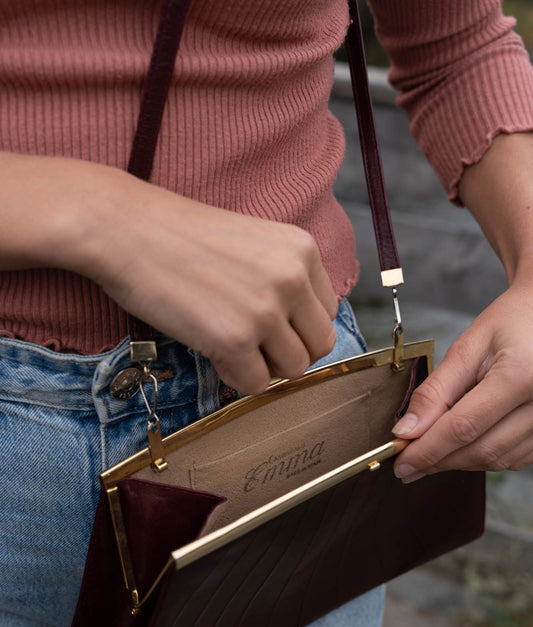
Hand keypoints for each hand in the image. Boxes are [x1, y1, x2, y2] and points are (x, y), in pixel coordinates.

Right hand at [93, 176, 337, 393]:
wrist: (126, 230)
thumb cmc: (177, 236)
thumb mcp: (251, 242)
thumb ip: (281, 278)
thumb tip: (294, 332)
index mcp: (301, 250)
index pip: (327, 311)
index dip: (298, 326)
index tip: (268, 324)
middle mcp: (292, 279)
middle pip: (320, 344)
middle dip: (289, 352)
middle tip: (253, 345)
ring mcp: (265, 311)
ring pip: (294, 370)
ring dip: (264, 368)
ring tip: (231, 348)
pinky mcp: (235, 340)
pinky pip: (255, 384)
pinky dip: (235, 377)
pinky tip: (212, 353)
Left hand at [391, 279, 532, 480]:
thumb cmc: (513, 321)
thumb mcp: (469, 346)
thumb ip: (436, 391)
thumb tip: (406, 430)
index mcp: (521, 375)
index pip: (462, 427)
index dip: (427, 450)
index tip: (400, 464)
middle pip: (480, 450)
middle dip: (438, 461)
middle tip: (408, 464)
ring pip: (497, 461)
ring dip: (459, 462)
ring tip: (433, 453)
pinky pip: (514, 458)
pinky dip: (484, 457)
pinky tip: (464, 446)